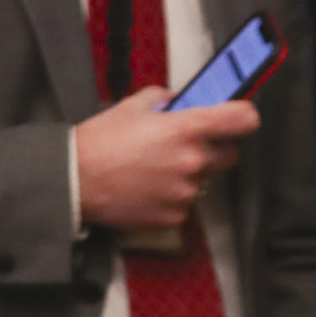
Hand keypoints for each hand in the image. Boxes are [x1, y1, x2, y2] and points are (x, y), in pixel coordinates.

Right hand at [73, 89, 259, 231]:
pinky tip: (147, 190)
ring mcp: (185, 192)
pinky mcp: (174, 217)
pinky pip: (185, 205)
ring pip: (205, 181)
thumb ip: (162, 99)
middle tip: (183, 148)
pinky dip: (172, 199)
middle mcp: (194, 161)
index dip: (243, 117)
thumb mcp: (130, 107)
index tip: (235, 119)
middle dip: (212, 150)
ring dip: (189, 176)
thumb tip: (177, 100)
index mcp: (188, 129)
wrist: (71, 181)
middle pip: (229, 155)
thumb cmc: (98, 141)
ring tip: (155, 171)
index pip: (244, 120)